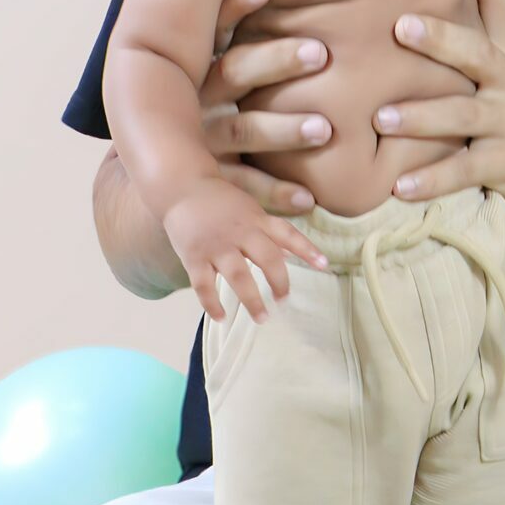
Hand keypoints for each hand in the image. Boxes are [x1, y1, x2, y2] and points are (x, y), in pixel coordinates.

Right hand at [163, 177, 329, 323]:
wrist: (180, 187)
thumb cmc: (220, 200)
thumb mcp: (249, 209)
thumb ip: (268, 232)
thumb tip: (290, 257)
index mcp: (256, 219)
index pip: (288, 233)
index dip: (307, 249)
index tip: (324, 265)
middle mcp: (240, 232)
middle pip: (267, 258)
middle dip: (279, 282)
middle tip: (284, 300)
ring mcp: (216, 245)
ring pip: (238, 276)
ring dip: (252, 300)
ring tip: (262, 318)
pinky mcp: (193, 257)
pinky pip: (204, 286)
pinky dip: (213, 304)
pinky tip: (222, 317)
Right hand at [200, 0, 332, 215]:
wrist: (154, 186)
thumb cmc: (209, 109)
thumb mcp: (218, 68)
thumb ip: (248, 33)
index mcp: (200, 63)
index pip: (217, 26)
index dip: (237, 3)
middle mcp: (196, 98)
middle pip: (235, 72)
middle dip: (276, 60)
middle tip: (320, 51)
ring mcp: (199, 141)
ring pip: (244, 130)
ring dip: (285, 129)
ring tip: (325, 128)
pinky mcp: (208, 184)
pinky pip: (244, 189)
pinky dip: (276, 193)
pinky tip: (309, 197)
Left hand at [374, 0, 504, 222]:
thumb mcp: (501, 77)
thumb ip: (468, 47)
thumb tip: (408, 3)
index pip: (500, 2)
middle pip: (476, 53)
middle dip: (440, 39)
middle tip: (400, 25)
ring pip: (462, 116)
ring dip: (421, 116)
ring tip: (382, 118)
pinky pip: (462, 172)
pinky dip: (428, 180)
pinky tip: (397, 188)